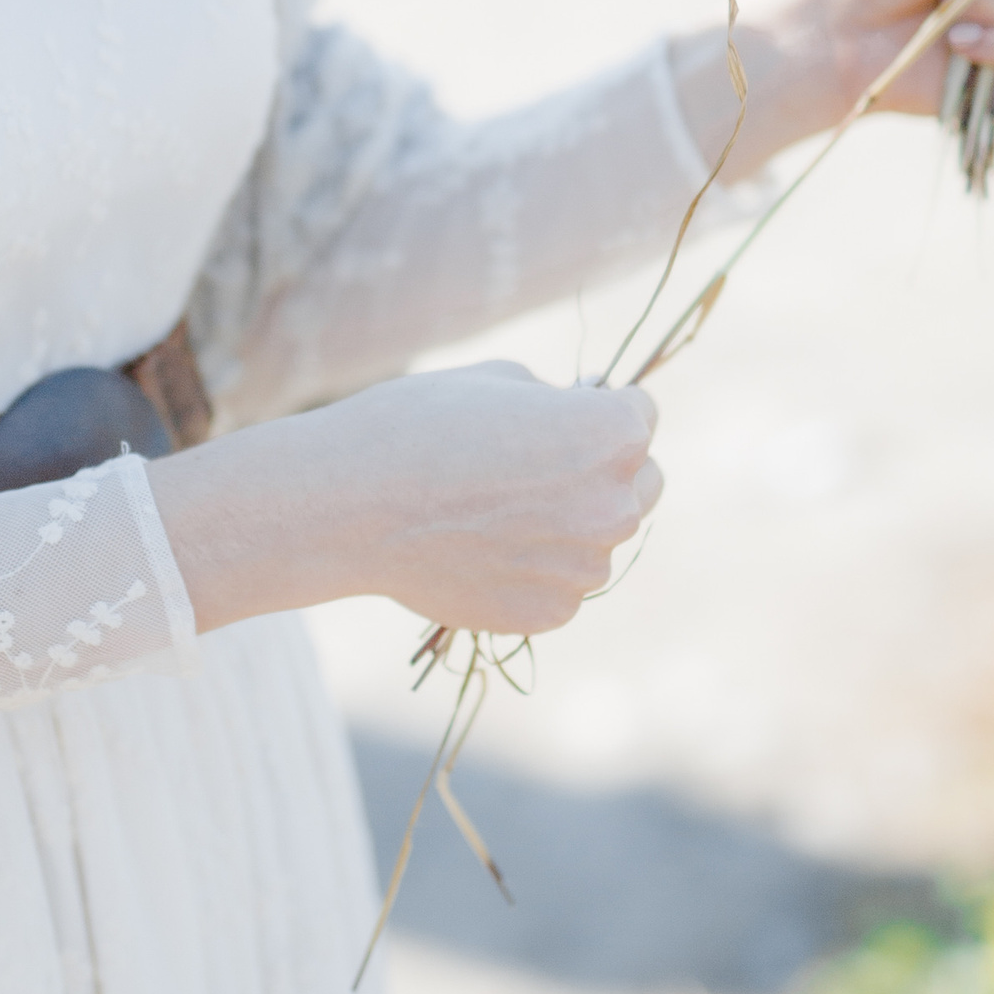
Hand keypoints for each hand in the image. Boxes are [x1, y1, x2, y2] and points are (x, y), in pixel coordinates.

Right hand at [152, 363, 661, 637]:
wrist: (351, 506)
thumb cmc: (417, 425)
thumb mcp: (496, 380)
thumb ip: (555, 402)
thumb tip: (573, 418)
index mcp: (612, 434)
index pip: (641, 414)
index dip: (599, 408)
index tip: (561, 416)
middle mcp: (616, 505)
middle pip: (642, 482)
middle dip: (603, 471)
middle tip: (537, 468)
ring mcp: (584, 567)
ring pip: (598, 539)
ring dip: (568, 525)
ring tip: (493, 511)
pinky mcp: (549, 614)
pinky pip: (563, 586)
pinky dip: (536, 570)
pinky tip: (481, 550)